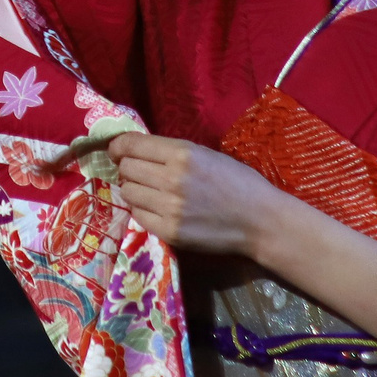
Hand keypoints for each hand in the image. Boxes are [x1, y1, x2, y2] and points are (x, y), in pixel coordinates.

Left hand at [108, 132, 283, 256]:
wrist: (259, 220)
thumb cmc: (237, 182)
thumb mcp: (206, 155)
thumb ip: (172, 152)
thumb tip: (135, 151)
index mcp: (182, 153)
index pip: (131, 145)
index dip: (118, 146)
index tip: (116, 151)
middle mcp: (171, 179)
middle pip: (126, 168)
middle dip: (128, 168)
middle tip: (139, 173)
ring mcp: (169, 207)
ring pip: (127, 192)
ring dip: (134, 189)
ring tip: (151, 192)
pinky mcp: (169, 231)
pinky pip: (138, 215)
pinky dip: (143, 210)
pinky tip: (158, 209)